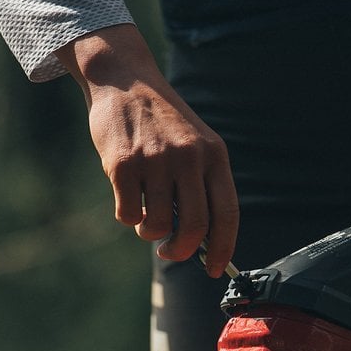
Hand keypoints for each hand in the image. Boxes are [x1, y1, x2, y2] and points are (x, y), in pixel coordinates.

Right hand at [55, 24, 237, 276]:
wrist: (125, 81)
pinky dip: (128, 217)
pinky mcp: (123, 164)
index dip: (223, 248)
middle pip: (195, 227)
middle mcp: (188, 158)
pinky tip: (127, 197)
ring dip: (150, 233)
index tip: (216, 269)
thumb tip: (201, 240)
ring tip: (146, 219)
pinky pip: (129, 214)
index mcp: (213, 155)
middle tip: (170, 252)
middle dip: (181, 251)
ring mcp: (155, 161)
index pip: (227, 214)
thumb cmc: (161, 122)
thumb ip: (201, 183)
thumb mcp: (194, 143)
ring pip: (159, 225)